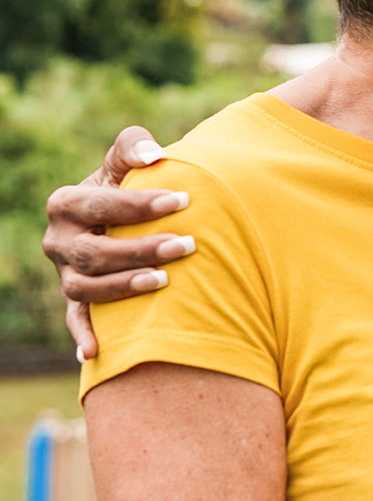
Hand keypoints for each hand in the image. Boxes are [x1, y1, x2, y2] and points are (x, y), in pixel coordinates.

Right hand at [41, 126, 194, 359]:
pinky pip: (75, 321)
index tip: (183, 200)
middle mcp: (59, 241)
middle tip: (186, 244)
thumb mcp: (125, 163)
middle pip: (93, 251)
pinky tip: (94, 353)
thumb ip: (134, 147)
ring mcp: (65, 274)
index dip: (140, 204)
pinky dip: (82, 337)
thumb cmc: (128, 186)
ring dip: (122, 287)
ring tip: (164, 280)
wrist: (120, 220)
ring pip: (85, 288)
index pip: (99, 204)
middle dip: (140, 248)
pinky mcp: (76, 301)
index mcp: (65, 203)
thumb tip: (155, 155)